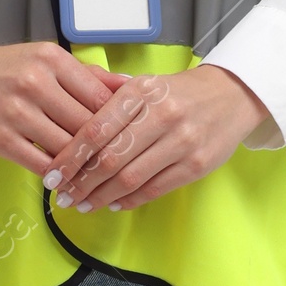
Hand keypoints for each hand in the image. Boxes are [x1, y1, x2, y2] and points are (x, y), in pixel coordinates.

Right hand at [0, 30, 126, 173]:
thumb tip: (130, 87)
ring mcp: (17, 113)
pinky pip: (41, 164)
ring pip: (68, 148)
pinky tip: (65, 181)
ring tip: (96, 179)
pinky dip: (57, 176)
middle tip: (121, 166)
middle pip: (89, 126)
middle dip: (107, 150)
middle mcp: (36, 83)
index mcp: (52, 60)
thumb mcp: (41, 59)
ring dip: (84, 168)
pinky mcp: (0, 139)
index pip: (103, 98)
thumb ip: (86, 75)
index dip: (121, 123)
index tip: (131, 138)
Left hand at [47, 65, 268, 212]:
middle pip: (110, 158)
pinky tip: (111, 203)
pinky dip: (128, 200)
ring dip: (100, 196)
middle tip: (62, 196)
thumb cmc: (178, 92)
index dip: (70, 157)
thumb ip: (106, 92)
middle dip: (81, 183)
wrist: (232, 96)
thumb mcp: (143, 82)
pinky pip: (154, 189)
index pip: (96, 129)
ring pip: (130, 178)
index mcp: (142, 92)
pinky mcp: (197, 165)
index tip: (53, 174)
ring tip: (82, 204)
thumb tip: (65, 104)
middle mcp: (162, 115)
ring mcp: (182, 142)